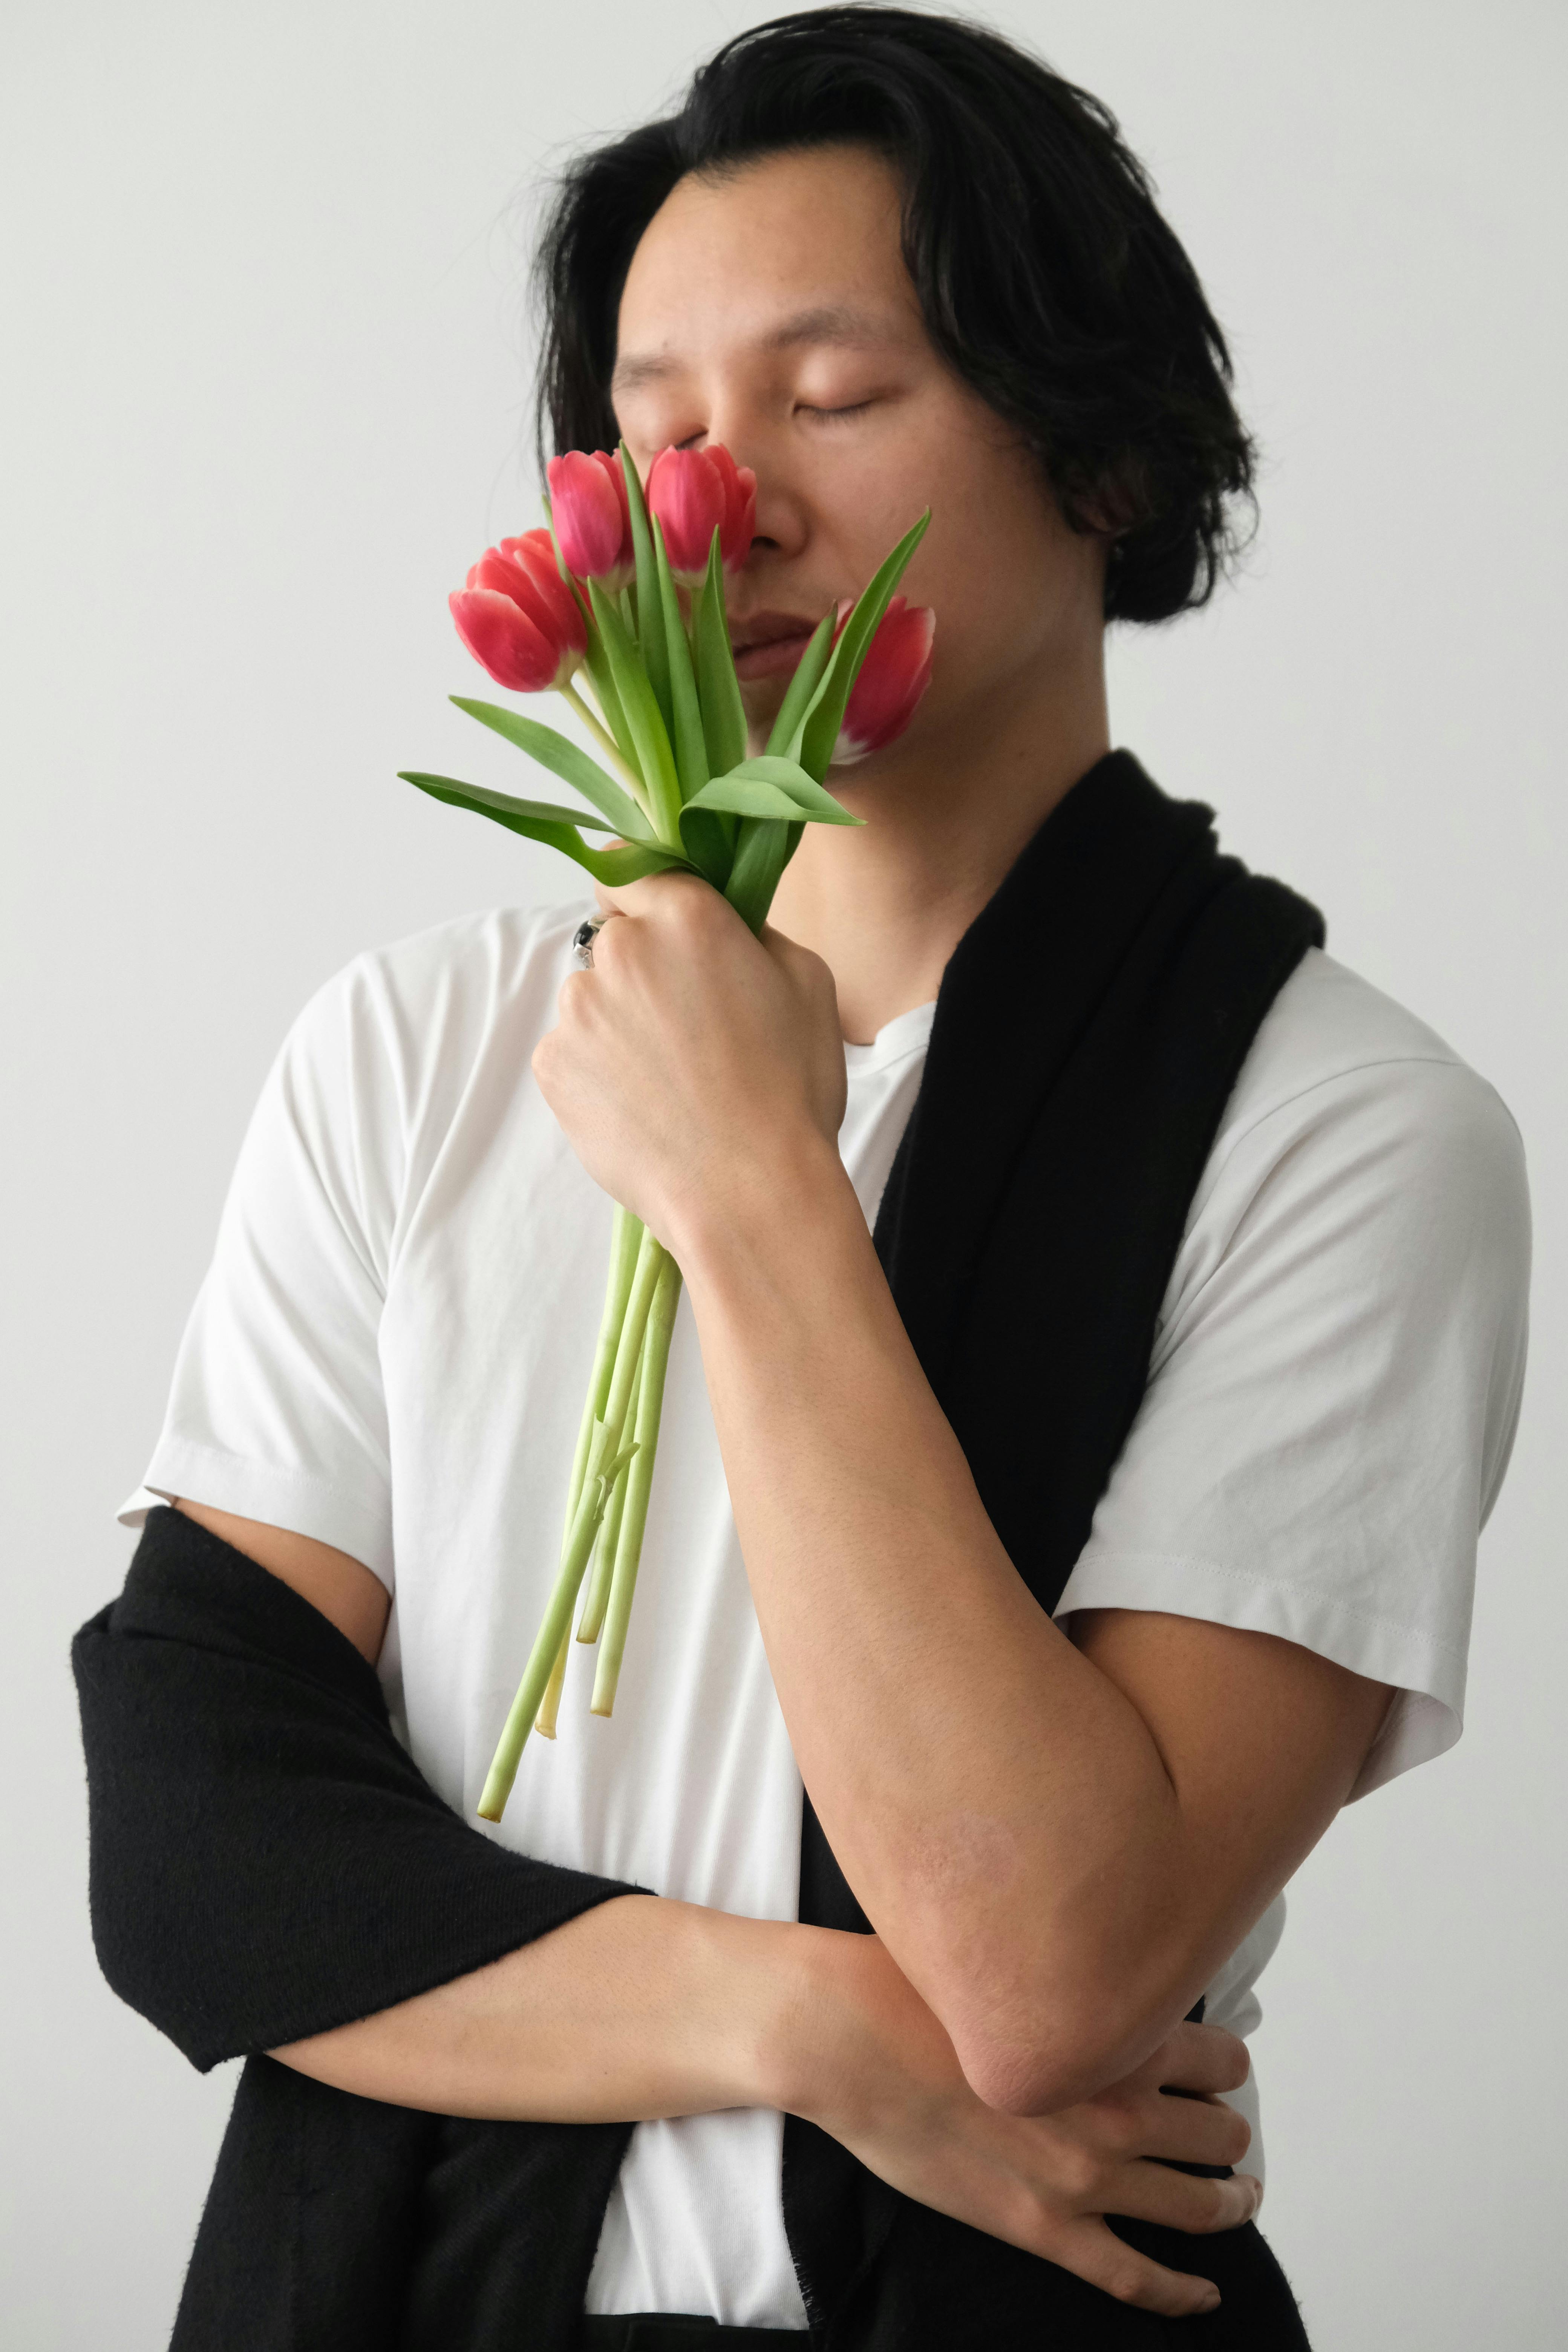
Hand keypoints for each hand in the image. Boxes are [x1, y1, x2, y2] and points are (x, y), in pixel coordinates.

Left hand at [532, 875, 847, 1247]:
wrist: (748, 1194)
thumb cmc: (791, 1092)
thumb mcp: (808, 983)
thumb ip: (753, 932)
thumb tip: (721, 925)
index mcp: (687, 917)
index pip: (632, 868)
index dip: (644, 896)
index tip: (660, 928)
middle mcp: (620, 950)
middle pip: (614, 940)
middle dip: (644, 972)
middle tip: (691, 1030)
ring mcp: (578, 1009)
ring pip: (592, 1000)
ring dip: (620, 1025)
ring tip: (671, 1082)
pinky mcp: (552, 1065)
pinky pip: (572, 1052)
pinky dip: (598, 1073)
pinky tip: (644, 1107)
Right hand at [786, 1933, 1258, 2319]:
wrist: (854, 2040)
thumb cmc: (919, 1990)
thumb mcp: (1019, 1963)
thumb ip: (1076, 1980)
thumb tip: (1101, 1978)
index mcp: (1117, 2037)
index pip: (1219, 2059)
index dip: (1226, 2067)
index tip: (1220, 2072)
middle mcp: (1118, 2108)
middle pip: (1219, 2134)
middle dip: (1230, 2135)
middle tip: (1226, 2135)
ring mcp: (1086, 2177)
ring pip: (1199, 2204)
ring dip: (1231, 2202)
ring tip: (1239, 2198)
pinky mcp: (1044, 2229)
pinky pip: (1137, 2279)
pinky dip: (1183, 2293)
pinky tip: (1205, 2293)